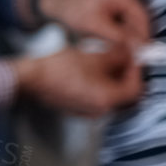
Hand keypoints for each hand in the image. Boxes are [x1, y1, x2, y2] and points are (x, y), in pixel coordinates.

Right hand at [14, 43, 142, 116]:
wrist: (29, 79)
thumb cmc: (59, 69)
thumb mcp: (93, 57)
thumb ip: (118, 56)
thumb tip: (130, 53)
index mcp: (107, 101)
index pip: (135, 88)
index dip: (137, 70)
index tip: (133, 56)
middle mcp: (99, 111)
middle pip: (123, 95)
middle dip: (124, 74)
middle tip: (122, 57)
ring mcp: (85, 112)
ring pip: (108, 95)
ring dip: (111, 79)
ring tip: (104, 61)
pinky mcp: (74, 109)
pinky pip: (94, 98)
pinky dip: (98, 85)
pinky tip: (89, 70)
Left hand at [39, 0, 150, 45]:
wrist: (60, 5)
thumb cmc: (74, 13)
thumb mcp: (96, 26)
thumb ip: (118, 36)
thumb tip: (137, 47)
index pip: (141, 17)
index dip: (144, 36)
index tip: (144, 52)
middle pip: (139, 18)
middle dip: (138, 36)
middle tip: (138, 55)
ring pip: (134, 20)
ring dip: (132, 34)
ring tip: (130, 51)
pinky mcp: (119, 1)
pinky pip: (127, 18)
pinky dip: (125, 30)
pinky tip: (122, 42)